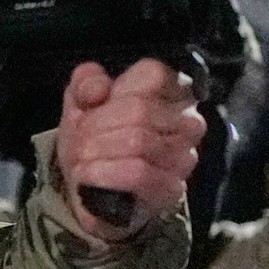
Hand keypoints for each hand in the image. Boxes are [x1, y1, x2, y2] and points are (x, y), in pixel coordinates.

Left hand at [55, 59, 204, 238]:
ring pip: (138, 140)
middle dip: (97, 125)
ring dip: (97, 151)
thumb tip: (98, 89)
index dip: (117, 90)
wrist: (94, 195)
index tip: (97, 106)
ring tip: (82, 160)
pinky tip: (88, 176)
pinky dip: (103, 173)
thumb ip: (85, 83)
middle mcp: (187, 123)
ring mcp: (183, 158)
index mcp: (170, 93)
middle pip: (139, 108)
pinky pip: (137, 174)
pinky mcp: (172, 190)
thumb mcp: (81, 104)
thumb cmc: (96, 145)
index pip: (154, 74)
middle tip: (81, 141)